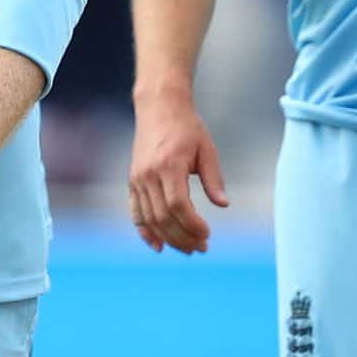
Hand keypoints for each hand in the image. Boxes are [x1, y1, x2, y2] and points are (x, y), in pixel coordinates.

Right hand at [126, 82, 227, 254]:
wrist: (159, 108)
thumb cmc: (187, 128)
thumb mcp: (207, 150)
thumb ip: (214, 179)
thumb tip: (224, 205)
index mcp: (169, 165)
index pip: (178, 205)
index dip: (192, 225)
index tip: (208, 235)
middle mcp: (148, 174)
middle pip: (163, 217)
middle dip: (183, 237)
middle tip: (202, 247)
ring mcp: (137, 179)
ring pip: (150, 219)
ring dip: (169, 238)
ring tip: (188, 249)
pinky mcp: (132, 182)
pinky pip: (136, 213)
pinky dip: (145, 232)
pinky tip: (158, 246)